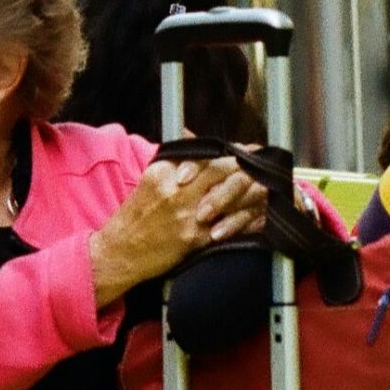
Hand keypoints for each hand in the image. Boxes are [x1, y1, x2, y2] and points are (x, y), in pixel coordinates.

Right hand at [89, 157, 270, 305]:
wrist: (119, 252)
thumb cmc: (134, 218)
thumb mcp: (150, 181)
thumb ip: (173, 161)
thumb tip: (191, 137)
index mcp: (163, 173)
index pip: (203, 156)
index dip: (230, 152)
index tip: (249, 149)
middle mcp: (176, 191)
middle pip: (219, 171)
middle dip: (246, 166)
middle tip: (265, 163)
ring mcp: (186, 216)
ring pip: (228, 197)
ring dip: (251, 191)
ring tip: (269, 186)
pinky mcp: (194, 239)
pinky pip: (228, 227)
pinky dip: (246, 221)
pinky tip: (260, 216)